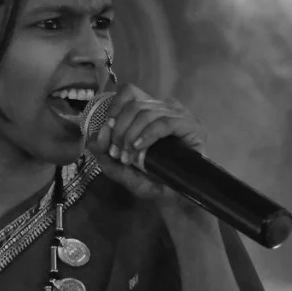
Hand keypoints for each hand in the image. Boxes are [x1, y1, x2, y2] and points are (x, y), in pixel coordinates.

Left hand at [88, 83, 206, 204]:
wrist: (178, 199)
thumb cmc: (153, 182)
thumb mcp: (121, 168)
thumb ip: (104, 152)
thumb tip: (98, 133)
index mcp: (152, 111)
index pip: (130, 92)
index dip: (115, 107)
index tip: (107, 130)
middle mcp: (167, 109)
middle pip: (135, 104)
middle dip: (119, 129)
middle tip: (117, 153)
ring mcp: (181, 116)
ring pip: (147, 113)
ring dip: (131, 135)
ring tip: (128, 157)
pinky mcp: (193, 127)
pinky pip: (164, 123)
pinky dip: (147, 135)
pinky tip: (140, 148)